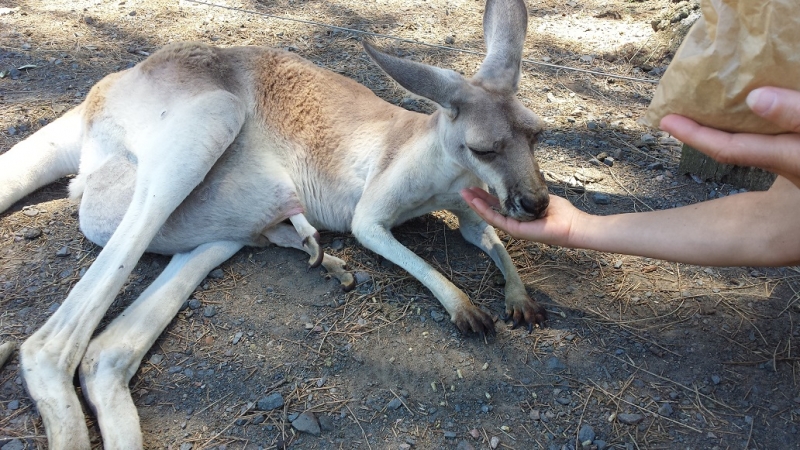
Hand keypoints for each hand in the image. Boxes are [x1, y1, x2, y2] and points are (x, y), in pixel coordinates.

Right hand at [460, 187, 582, 245]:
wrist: (572, 225)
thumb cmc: (561, 213)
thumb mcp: (540, 197)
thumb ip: (527, 191)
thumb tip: (519, 179)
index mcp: (518, 214)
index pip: (497, 205)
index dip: (485, 196)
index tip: (475, 187)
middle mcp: (513, 222)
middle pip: (489, 210)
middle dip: (476, 200)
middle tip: (463, 190)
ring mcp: (514, 227)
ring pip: (489, 215)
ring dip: (476, 204)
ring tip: (464, 194)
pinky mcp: (516, 231)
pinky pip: (497, 219)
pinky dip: (485, 211)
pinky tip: (476, 202)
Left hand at [660, 87, 799, 186]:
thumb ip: (795, 112)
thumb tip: (754, 98)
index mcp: (787, 157)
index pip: (727, 148)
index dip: (694, 135)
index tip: (666, 120)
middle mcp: (787, 164)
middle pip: (733, 147)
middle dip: (704, 129)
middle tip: (680, 108)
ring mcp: (796, 161)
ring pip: (752, 141)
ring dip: (730, 123)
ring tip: (713, 102)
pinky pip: (772, 136)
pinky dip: (757, 119)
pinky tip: (759, 104)